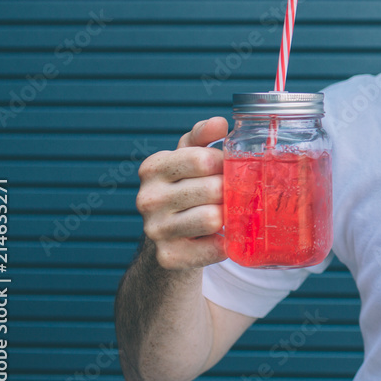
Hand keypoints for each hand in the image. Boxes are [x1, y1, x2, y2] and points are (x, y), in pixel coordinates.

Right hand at [135, 117, 229, 269]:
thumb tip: (219, 123)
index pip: (202, 159)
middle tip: (233, 194)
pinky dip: (226, 243)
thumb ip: (202, 136)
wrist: (169, 236)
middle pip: (212, 189)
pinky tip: (222, 237)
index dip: (225, 163)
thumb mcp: (189, 157)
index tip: (228, 168)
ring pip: (213, 218)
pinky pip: (214, 248)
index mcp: (153, 168)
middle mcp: (147, 198)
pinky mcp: (169, 257)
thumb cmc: (186, 187)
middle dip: (230, 191)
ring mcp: (155, 230)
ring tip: (227, 214)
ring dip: (229, 216)